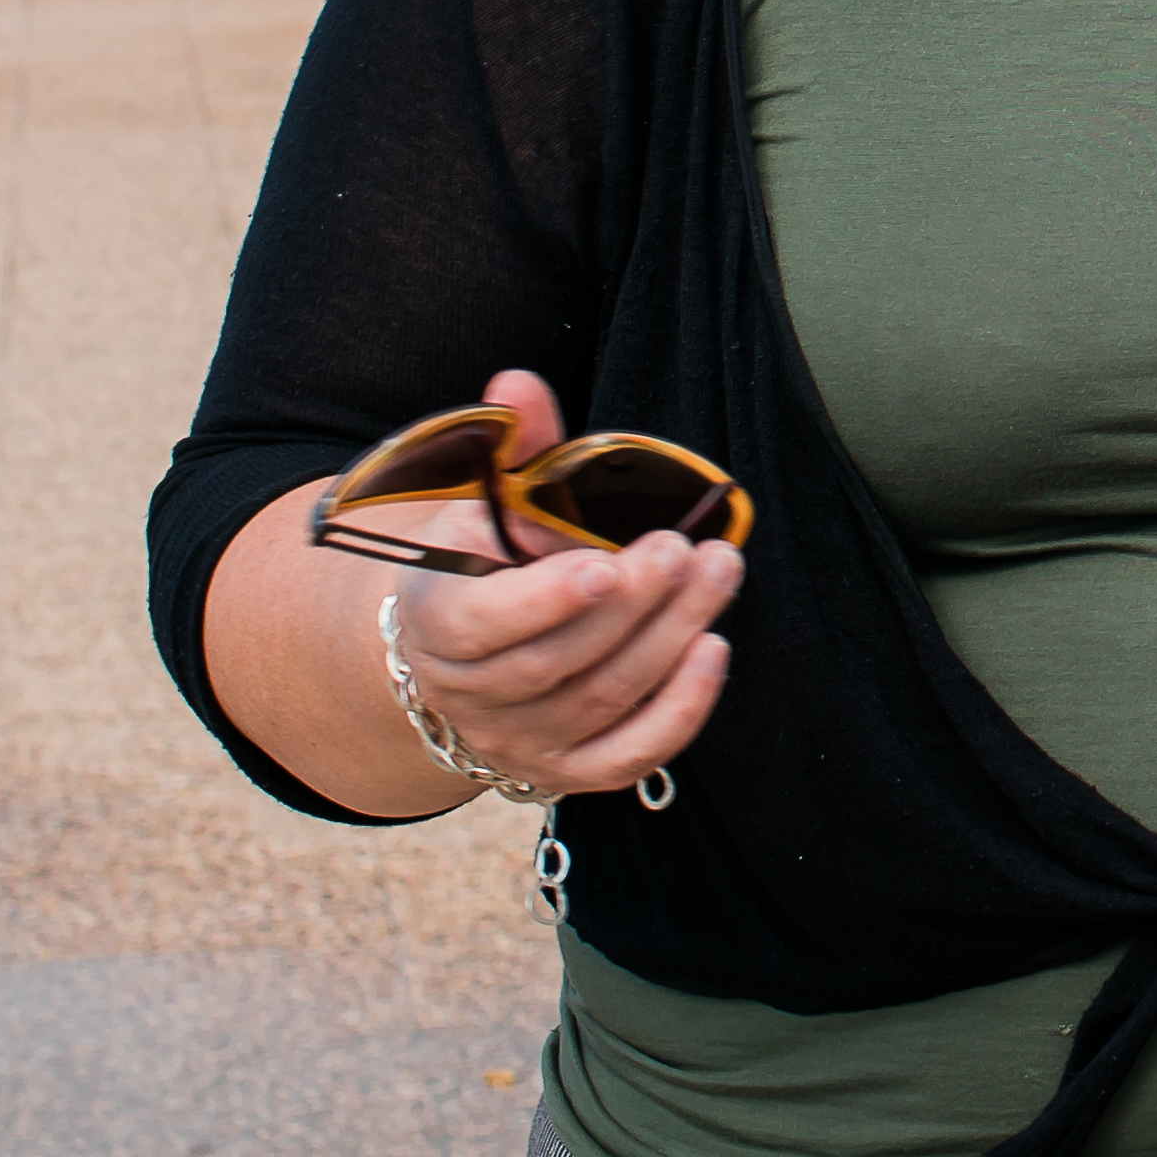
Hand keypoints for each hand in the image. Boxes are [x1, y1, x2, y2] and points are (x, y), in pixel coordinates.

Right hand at [380, 366, 742, 800]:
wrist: (461, 650)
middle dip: (631, 605)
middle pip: (558, 663)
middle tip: (684, 547)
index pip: (482, 626)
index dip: (543, 601)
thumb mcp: (485, 497)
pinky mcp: (569, 771)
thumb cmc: (483, 557)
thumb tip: (518, 385)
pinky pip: (628, 757)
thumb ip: (513, 447)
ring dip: (669, 637)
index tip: (603, 564)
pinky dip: (678, 713)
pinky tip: (714, 649)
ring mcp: (521, 743)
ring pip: (602, 701)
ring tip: (719, 570)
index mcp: (437, 622)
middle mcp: (472, 696)